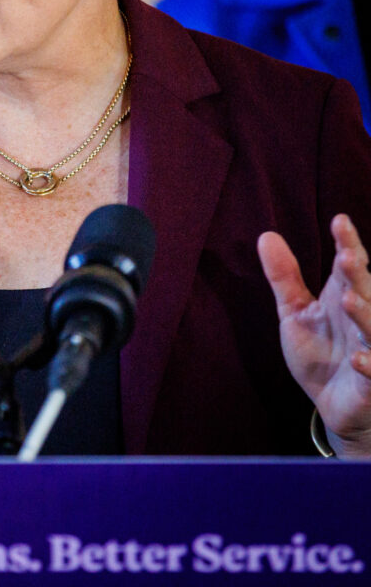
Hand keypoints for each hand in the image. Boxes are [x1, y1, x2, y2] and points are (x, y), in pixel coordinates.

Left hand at [258, 214, 370, 457]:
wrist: (333, 405)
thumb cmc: (321, 354)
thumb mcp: (296, 312)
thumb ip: (284, 277)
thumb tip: (265, 235)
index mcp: (345, 298)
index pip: (350, 266)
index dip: (348, 244)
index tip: (339, 221)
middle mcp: (363, 320)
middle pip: (365, 292)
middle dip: (358, 275)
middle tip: (346, 257)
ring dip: (365, 315)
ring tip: (348, 299)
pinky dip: (369, 364)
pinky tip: (357, 357)